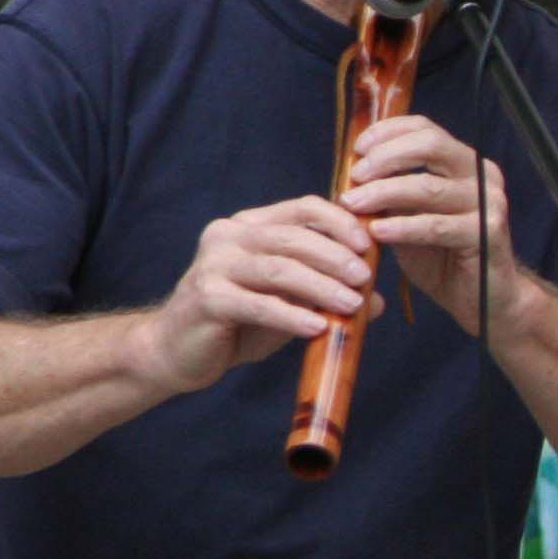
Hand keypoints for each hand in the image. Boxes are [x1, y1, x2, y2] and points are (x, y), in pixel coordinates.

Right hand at [139, 196, 383, 392]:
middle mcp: (229, 236)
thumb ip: (326, 295)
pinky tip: (318, 327)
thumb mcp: (289, 304)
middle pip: (293, 237)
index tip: (369, 244)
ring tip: (353, 304)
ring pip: (279, 269)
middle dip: (335, 257)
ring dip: (321, 286)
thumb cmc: (239, 323)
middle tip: (365, 278)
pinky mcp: (207, 297)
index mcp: (250, 226)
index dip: (339, 222)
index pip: (302, 208)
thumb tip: (378, 301)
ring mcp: (215, 265)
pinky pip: (259, 304)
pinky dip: (292, 315)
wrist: (179, 351)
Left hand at [344, 114, 533, 337]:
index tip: (357, 149)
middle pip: (431, 145)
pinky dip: (401, 227)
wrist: (483, 300)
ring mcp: (489, 204)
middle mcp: (483, 176)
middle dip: (385, 157)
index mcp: (466, 164)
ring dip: (384, 193)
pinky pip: (436, 226)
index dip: (388, 132)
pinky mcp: (487, 234)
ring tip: (353, 204)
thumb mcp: (412, 216)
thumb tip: (351, 175)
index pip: (426, 129)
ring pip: (428, 186)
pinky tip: (377, 232)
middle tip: (354, 176)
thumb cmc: (445, 256)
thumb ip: (393, 194)